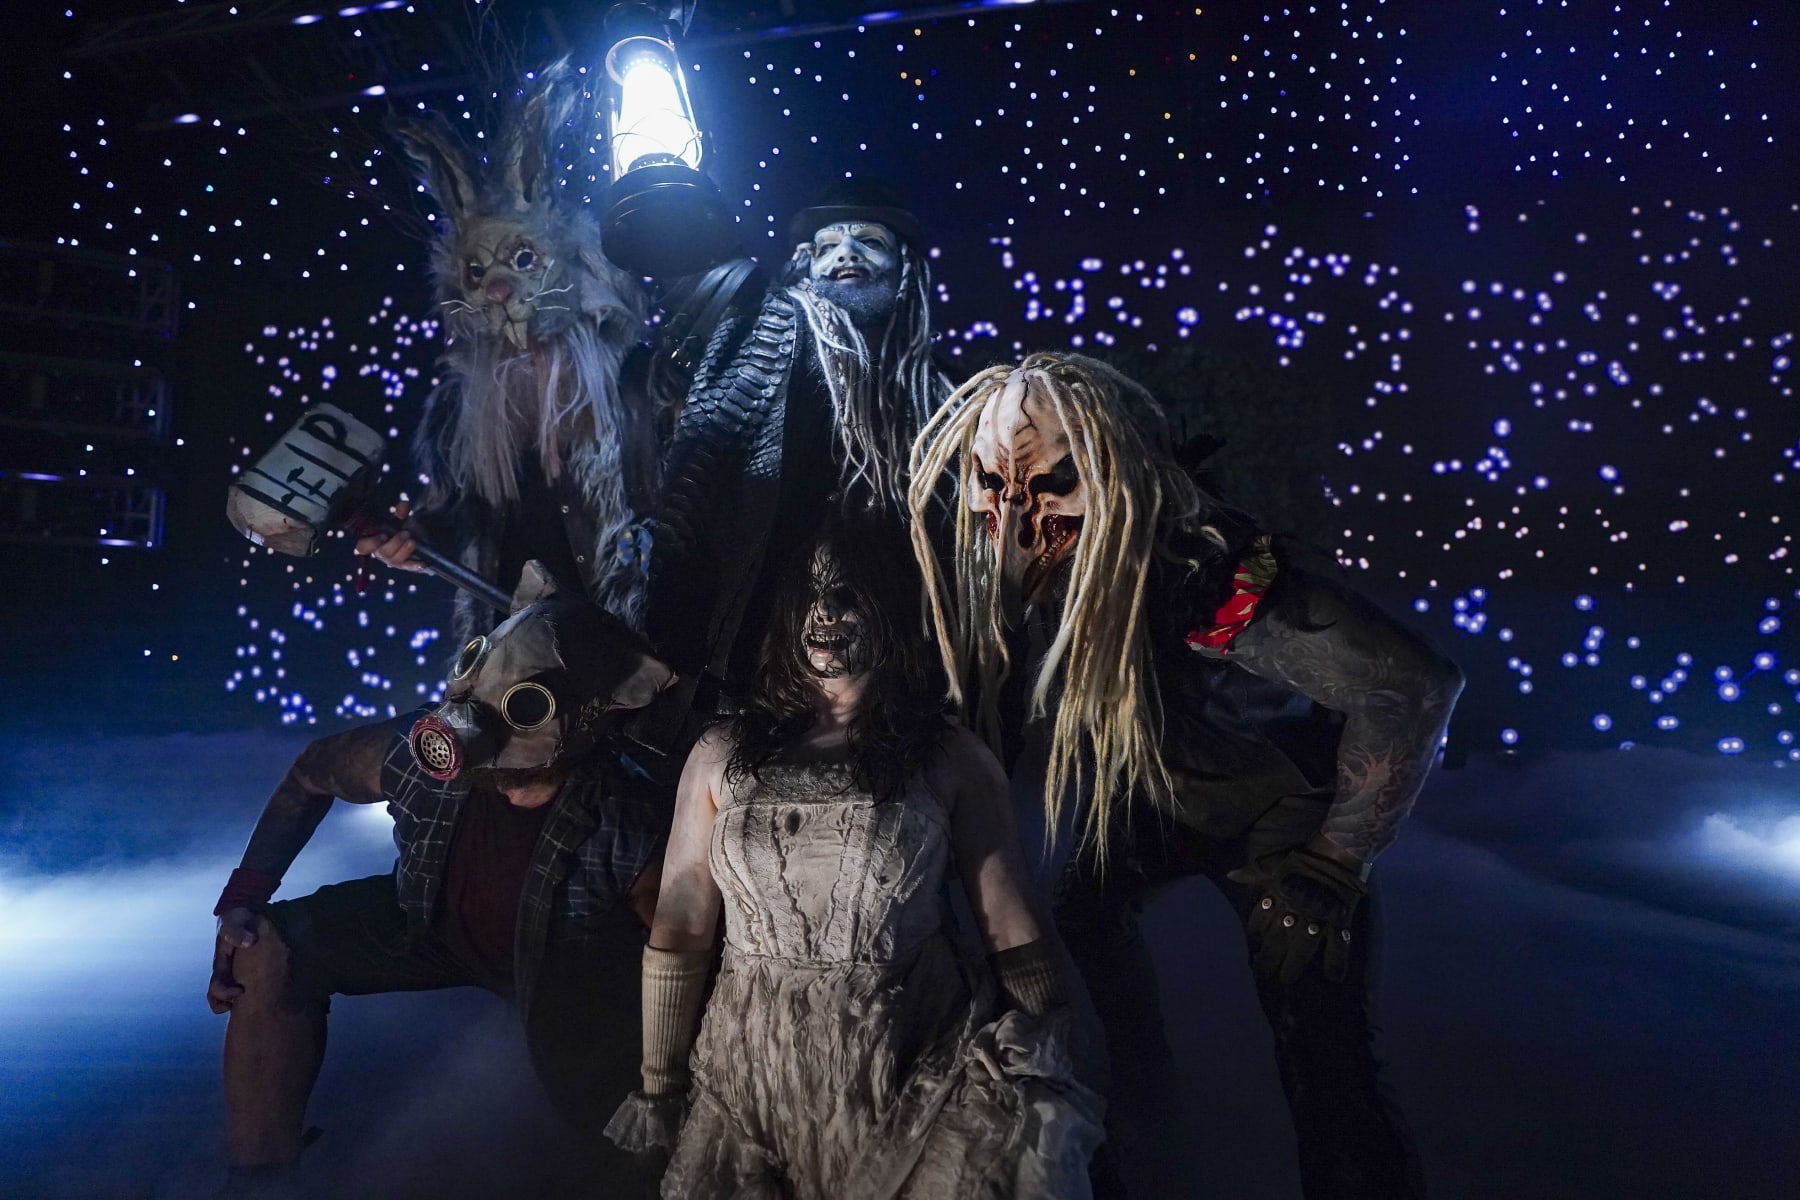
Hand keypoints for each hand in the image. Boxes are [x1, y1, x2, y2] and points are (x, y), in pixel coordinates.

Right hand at [207, 906, 260, 1013]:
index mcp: (220, 966)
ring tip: (258, 1002)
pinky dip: (258, 991)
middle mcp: (227, 973)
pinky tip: (271, 990)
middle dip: (229, 1004)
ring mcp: (238, 972)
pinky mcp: (252, 969)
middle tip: (245, 1000)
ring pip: (235, 995)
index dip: (223, 995)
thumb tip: (250, 942)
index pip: (215, 989)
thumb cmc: (235, 920)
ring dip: (242, 1001)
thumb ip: (236, 933)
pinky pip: (252, 985)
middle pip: (221, 998)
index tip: (240, 991)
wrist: (244, 912)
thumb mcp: (232, 924)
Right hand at [353, 500, 425, 570]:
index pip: (363, 547)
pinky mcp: (404, 565)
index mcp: (374, 541)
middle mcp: (381, 552)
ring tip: (412, 542)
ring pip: (394, 561)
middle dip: (394, 543)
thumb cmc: (402, 527)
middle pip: (382, 553)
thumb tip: (403, 505)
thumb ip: (401, 512)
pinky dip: (414, 565)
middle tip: (406, 533)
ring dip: (404, 551)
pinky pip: (407, 567)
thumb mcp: (401, 519)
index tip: (383, 535)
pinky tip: (422, 564)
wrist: (415, 536)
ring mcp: (392, 560)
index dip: (372, 543)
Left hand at [1228, 843, 1367, 984]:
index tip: (1249, 950)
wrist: (1336, 853)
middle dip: (1269, 960)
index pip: (1259, 922)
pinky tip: (1334, 978)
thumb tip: (1230, 874)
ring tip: (1287, 980)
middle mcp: (1294, 911)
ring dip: (1294, 966)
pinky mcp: (1339, 922)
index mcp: (1277, 897)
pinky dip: (1336, 963)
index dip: (1253, 938)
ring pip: (1303, 949)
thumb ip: (1252, 873)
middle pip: (1278, 941)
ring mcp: (1318, 918)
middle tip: (1263, 976)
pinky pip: (1339, 947)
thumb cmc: (1302, 859)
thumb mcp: (1273, 863)